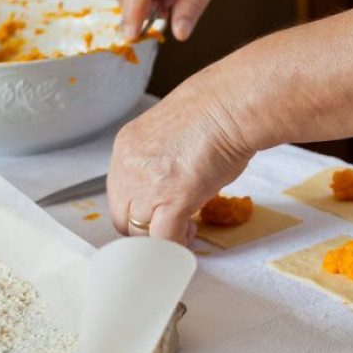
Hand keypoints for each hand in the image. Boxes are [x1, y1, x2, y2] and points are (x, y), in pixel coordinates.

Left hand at [108, 76, 254, 243]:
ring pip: (140, 232)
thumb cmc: (217, 111)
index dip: (140, 205)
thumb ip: (163, 157)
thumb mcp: (174, 132)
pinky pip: (163, 239)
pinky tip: (189, 235)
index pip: (119, 190)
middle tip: (171, 224)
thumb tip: (174, 178)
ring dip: (162, 237)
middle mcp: (129, 166)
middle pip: (122, 216)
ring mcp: (147, 185)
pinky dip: (175, 245)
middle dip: (146, 226)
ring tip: (186, 229)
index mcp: (127, 146)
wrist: (233, 107)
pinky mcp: (172, 201)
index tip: (157, 209)